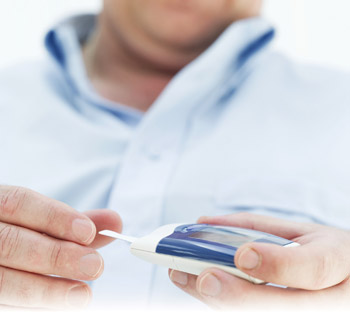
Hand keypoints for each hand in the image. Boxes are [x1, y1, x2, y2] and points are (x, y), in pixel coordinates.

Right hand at [0, 185, 121, 308]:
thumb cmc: (18, 230)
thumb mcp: (40, 222)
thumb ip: (73, 223)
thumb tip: (115, 222)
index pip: (19, 203)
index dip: (54, 217)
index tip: (89, 233)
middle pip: (11, 243)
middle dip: (56, 256)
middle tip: (95, 266)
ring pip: (1, 280)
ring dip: (45, 289)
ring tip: (81, 295)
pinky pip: (1, 303)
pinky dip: (31, 305)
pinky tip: (57, 305)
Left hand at [169, 213, 349, 309]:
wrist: (346, 279)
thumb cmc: (318, 251)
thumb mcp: (298, 229)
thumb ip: (253, 226)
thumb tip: (203, 223)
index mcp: (336, 261)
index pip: (313, 268)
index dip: (276, 264)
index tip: (242, 255)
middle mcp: (334, 299)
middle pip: (288, 307)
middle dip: (240, 296)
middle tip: (204, 279)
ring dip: (225, 304)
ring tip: (188, 281)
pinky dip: (230, 307)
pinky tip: (205, 293)